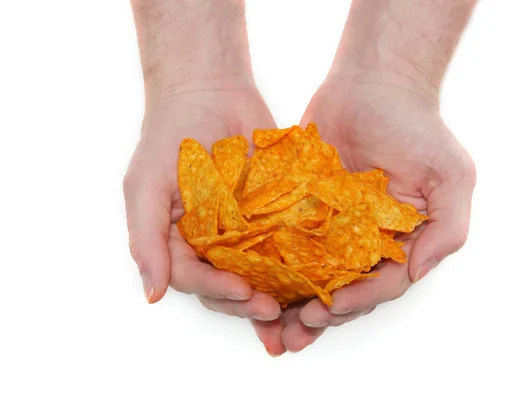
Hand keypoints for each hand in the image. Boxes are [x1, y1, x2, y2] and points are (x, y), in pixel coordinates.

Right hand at [124, 79, 286, 348]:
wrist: (208, 91)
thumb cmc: (166, 138)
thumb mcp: (145, 187)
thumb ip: (146, 240)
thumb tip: (153, 297)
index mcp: (179, 243)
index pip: (196, 279)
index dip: (217, 291)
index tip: (242, 293)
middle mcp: (212, 243)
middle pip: (230, 285)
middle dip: (249, 301)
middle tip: (273, 310)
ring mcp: (244, 230)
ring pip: (260, 273)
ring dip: (276, 293)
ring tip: (296, 307)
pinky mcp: (273, 214)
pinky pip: (285, 242)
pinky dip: (297, 262)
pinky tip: (314, 276)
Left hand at [275, 78, 475, 351]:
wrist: (374, 83)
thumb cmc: (419, 128)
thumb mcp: (452, 177)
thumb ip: (447, 229)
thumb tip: (418, 272)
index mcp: (400, 242)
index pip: (380, 285)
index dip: (356, 303)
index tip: (327, 311)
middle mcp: (366, 240)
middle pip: (343, 288)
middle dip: (320, 315)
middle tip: (291, 336)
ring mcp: (333, 224)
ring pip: (311, 273)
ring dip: (292, 301)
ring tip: (268, 324)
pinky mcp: (303, 206)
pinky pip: (287, 240)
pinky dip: (273, 263)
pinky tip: (253, 280)